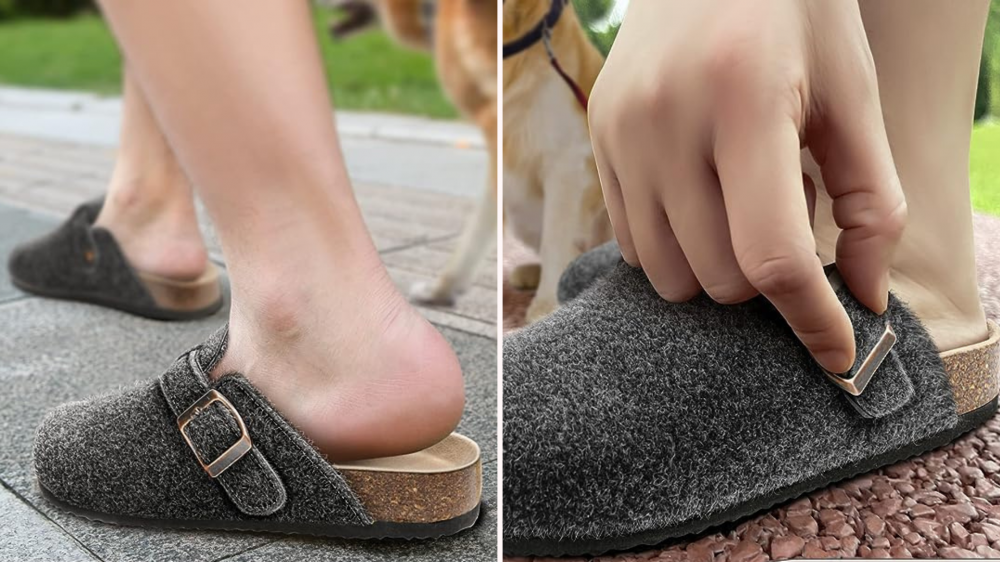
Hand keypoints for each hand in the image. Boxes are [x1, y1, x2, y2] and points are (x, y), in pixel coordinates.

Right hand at [588, 0, 905, 372]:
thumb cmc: (796, 15)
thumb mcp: (853, 93)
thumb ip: (872, 200)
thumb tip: (863, 296)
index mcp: (744, 101)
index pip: (773, 254)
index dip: (813, 319)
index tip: (839, 354)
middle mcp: (666, 123)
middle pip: (720, 277)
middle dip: (769, 279)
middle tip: (789, 219)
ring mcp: (621, 135)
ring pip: (670, 276)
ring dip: (718, 269)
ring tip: (742, 206)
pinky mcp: (598, 143)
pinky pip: (633, 246)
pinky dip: (676, 250)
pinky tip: (702, 203)